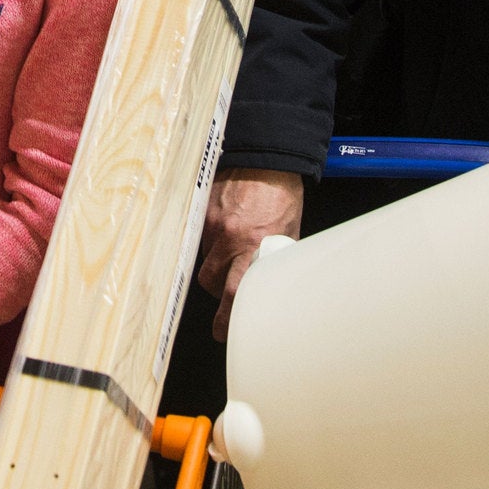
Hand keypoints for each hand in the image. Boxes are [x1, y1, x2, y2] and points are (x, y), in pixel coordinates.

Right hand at [195, 168, 303, 340]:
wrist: (265, 158)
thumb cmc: (281, 194)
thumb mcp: (288, 232)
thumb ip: (273, 257)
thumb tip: (268, 281)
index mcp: (255, 244)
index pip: (236, 291)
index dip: (226, 317)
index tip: (223, 330)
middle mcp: (231, 236)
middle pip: (211, 282)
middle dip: (218, 291)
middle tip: (228, 289)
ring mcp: (213, 224)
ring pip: (205, 261)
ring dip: (216, 264)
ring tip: (232, 251)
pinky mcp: (202, 211)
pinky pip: (200, 239)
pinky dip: (210, 242)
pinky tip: (224, 231)